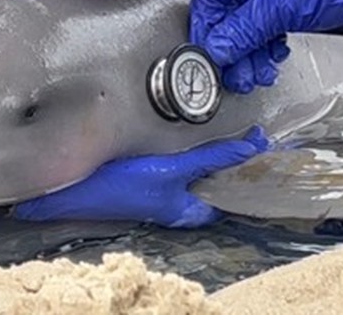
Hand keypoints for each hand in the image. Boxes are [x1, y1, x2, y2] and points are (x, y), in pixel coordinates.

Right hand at [12, 126, 269, 227]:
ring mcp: (165, 194)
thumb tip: (252, 147)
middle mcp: (181, 206)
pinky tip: (196, 136)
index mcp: (191, 211)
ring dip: (216, 155)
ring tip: (235, 131)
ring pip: (202, 174)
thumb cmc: (119, 185)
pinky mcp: (149, 181)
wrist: (71, 190)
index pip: (234, 191)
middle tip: (256, 132)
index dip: (254, 169)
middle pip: (220, 182)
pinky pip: (183, 168)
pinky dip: (195, 154)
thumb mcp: (170, 170)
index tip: (271, 144)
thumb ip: (211, 160)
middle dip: (237, 160)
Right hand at [190, 0, 342, 92]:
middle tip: (233, 72)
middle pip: (229, 14)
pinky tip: (271, 59)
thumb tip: (217, 49)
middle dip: (232, 47)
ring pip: (248, 26)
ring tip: (255, 72)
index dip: (206, 28)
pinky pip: (267, 29)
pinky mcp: (291, 2)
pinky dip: (267, 47)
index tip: (205, 53)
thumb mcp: (278, 7)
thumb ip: (241, 32)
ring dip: (250, 53)